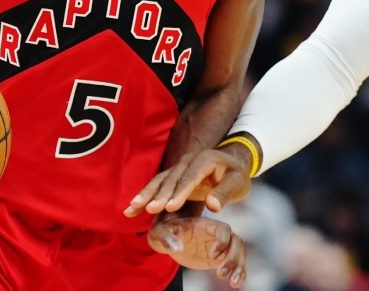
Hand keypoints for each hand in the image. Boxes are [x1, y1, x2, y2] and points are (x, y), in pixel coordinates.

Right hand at [125, 148, 251, 216]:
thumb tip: (213, 206)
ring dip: (146, 195)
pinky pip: (157, 186)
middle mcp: (188, 161)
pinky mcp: (173, 177)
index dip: (180, 191)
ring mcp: (179, 168)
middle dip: (160, 194)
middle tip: (150, 209)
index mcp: (205, 160)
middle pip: (172, 178)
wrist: (232, 165)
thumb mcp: (237, 184)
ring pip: (160, 181)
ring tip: (132, 208)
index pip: (191, 177)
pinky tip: (131, 208)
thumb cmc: (236, 176)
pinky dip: (144, 196)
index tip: (170, 206)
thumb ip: (225, 193)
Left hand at [148, 211, 246, 286]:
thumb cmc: (165, 230)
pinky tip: (236, 284)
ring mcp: (221, 247)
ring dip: (239, 267)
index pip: (223, 229)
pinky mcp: (220, 259)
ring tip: (233, 284)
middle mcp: (218, 235)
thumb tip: (177, 248)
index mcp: (206, 225)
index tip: (212, 255)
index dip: (222, 241)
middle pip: (236, 242)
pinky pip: (236, 264)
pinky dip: (240, 273)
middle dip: (232, 258)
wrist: (169, 235)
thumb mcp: (161, 232)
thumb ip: (167, 238)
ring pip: (239, 253)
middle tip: (220, 274)